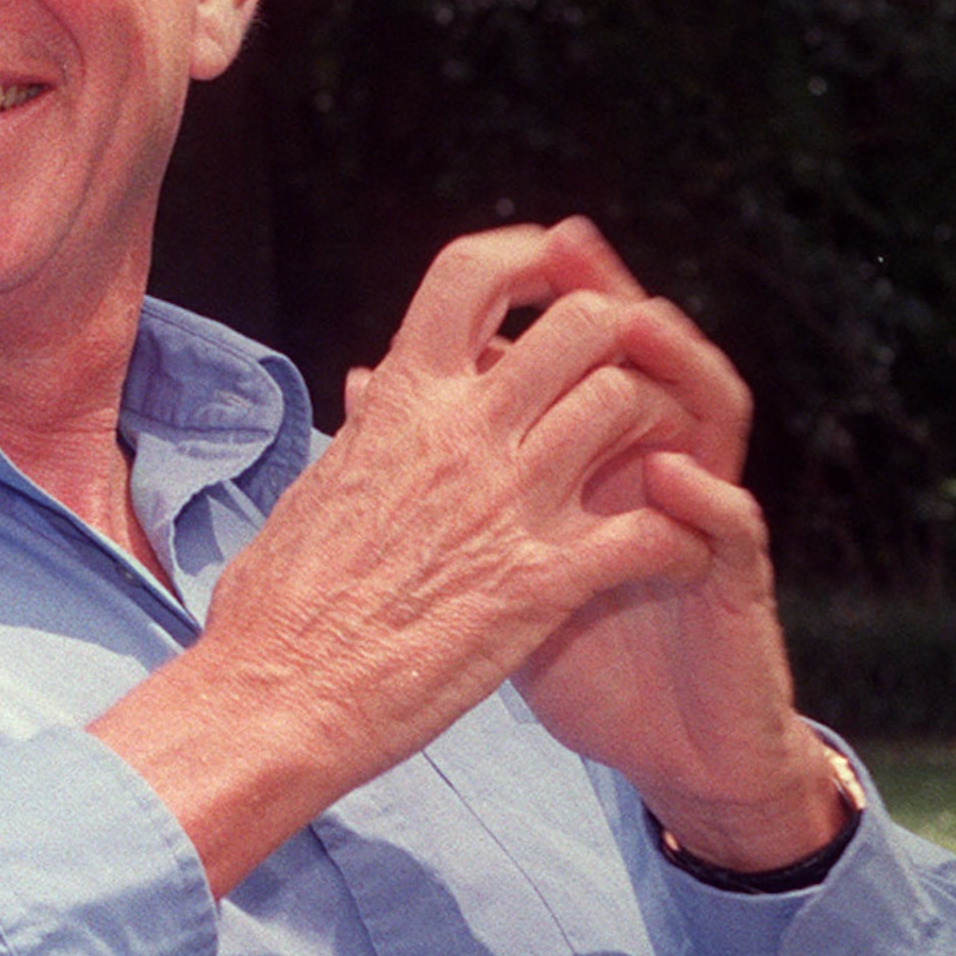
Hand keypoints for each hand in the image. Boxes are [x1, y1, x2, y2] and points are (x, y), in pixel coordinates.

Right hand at [92, 221, 825, 886]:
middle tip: (635, 384)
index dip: (529, 256)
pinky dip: (680, 538)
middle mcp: (463, 432)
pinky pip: (650, 530)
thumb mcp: (316, 489)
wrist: (275, 699)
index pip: (471, 273)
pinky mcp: (544, 580)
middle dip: (625, 342)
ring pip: (629, 404)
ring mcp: (510, 501)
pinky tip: (675, 558)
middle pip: (583, 323)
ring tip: (664, 466)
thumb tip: (372, 391)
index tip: (558, 275)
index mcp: (403, 401)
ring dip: (663, 427)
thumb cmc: (277, 608)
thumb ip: (364, 432)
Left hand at [499, 273, 845, 876]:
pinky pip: (730, 529)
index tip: (517, 252)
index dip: (555, 301)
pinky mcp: (731, 587)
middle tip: (574, 250)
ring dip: (678, 368)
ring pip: (713, 417)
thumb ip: (450, 476)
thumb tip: (369, 386)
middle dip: (611, 300)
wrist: (676, 749)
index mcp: (600, 457)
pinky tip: (669, 472)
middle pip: (649, 361)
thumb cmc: (593, 656)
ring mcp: (702, 523)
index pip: (583, 357)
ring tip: (639, 328)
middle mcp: (659, 471)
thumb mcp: (499, 564)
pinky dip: (703, 496)